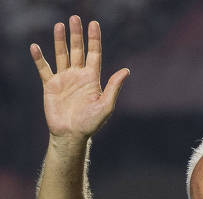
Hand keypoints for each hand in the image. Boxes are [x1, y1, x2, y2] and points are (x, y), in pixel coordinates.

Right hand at [30, 16, 128, 139]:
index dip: (94, 40)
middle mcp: (78, 76)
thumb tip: (126, 71)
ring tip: (59, 25)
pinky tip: (35, 47)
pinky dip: (39, 58)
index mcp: (92, 79)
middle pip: (77, 50)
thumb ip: (113, 87)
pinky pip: (44, 69)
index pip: (94, 54)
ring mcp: (64, 79)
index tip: (94, 24)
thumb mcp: (106, 106)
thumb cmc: (91, 124)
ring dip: (60, 40)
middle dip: (77, 35)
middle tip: (75, 18)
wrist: (71, 135)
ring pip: (61, 55)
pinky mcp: (51, 86)